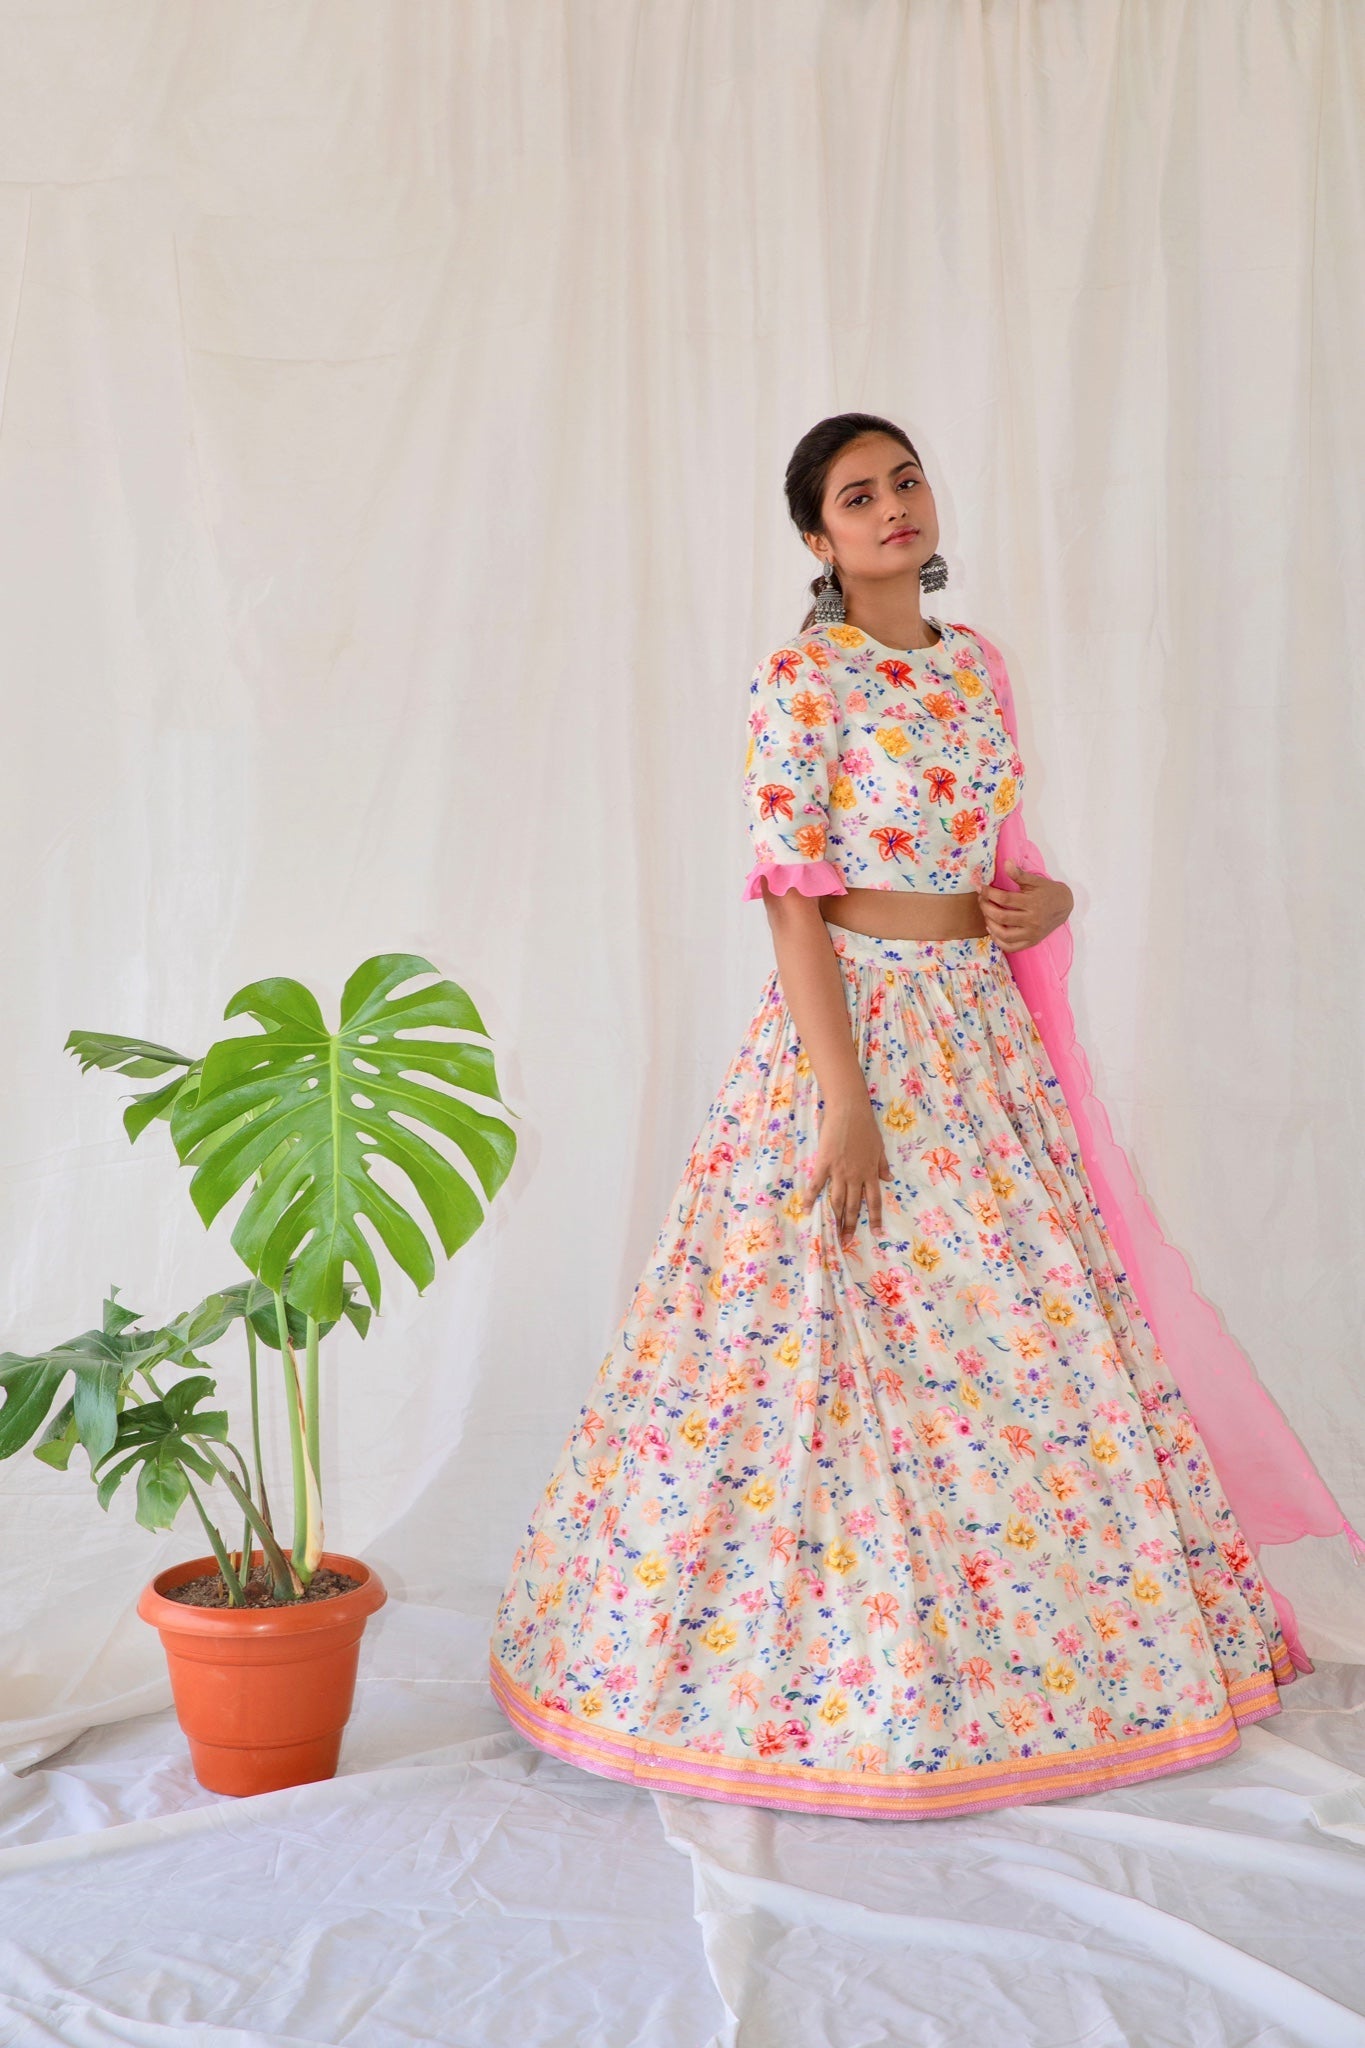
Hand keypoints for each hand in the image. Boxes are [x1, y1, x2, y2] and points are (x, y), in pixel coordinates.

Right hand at [803, 1094, 892, 1240]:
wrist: (849, 1111)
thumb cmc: (866, 1126)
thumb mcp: (879, 1147)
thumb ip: (882, 1165)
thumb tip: (889, 1180)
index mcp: (870, 1173)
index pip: (874, 1201)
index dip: (875, 1218)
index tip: (876, 1233)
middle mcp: (855, 1176)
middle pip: (854, 1206)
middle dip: (851, 1225)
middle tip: (847, 1241)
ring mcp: (839, 1171)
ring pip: (837, 1200)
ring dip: (835, 1218)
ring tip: (831, 1233)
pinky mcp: (824, 1163)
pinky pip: (817, 1185)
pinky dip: (810, 1198)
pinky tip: (806, 1210)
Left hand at [977, 861, 1072, 952]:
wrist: (1065, 906)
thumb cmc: (1048, 891)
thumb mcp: (1035, 880)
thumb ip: (1019, 874)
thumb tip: (1006, 862)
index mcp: (1033, 903)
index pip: (1005, 899)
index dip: (989, 893)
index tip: (981, 888)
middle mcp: (1032, 920)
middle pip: (1001, 917)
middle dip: (986, 907)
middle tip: (981, 900)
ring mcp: (1032, 933)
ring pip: (1004, 934)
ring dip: (990, 924)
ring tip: (986, 914)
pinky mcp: (1032, 942)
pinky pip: (1011, 947)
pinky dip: (998, 941)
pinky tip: (993, 929)